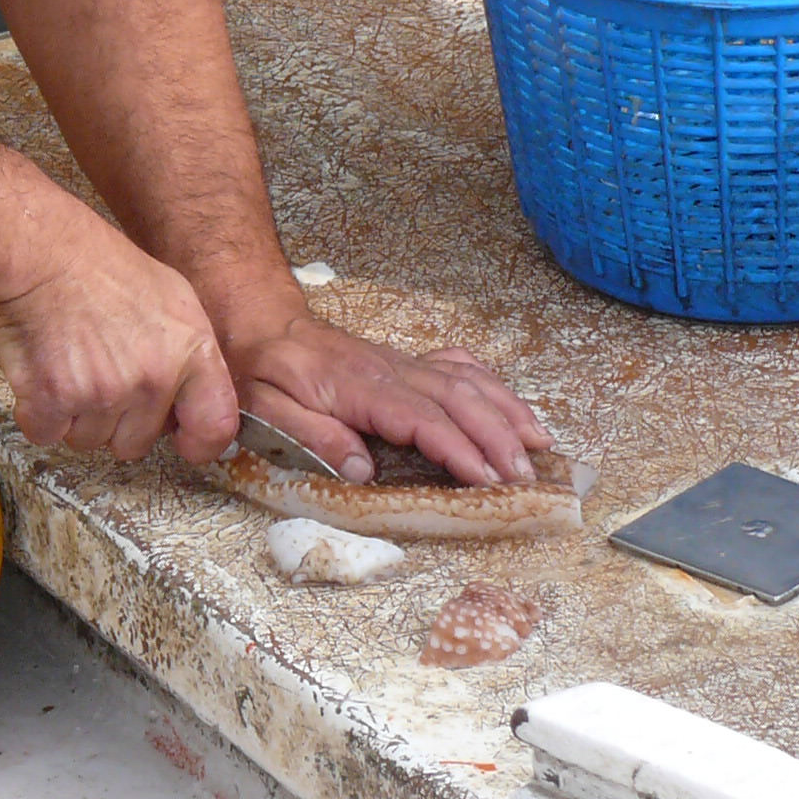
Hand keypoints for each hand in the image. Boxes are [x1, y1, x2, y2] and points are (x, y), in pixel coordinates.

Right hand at [0, 208, 241, 463]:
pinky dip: (39, 414)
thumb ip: (188, 355)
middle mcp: (152, 380)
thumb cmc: (101, 266)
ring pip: (89, 441)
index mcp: (191, 353)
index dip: (199, 443)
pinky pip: (47, 434)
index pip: (215, 427)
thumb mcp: (173, 297)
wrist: (43, 252)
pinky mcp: (54, 400)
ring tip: (70, 366)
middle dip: (117, 421)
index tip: (183, 441)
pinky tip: (42, 376)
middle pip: (136, 443)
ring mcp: (103, 394)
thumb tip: (189, 401)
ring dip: (75, 416)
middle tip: (100, 376)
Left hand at [225, 310, 550, 486]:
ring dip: (506, 412)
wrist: (257, 320)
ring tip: (540, 445)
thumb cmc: (260, 369)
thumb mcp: (265, 408)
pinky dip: (492, 387)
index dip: (458, 448)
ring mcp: (401, 362)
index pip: (420, 418)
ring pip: (467, 381)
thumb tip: (364, 469)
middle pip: (456, 399)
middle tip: (525, 477)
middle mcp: (389, 369)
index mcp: (356, 385)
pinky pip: (458, 367)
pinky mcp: (405, 361)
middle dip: (497, 437)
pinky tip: (513, 408)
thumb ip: (313, 436)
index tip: (487, 478)